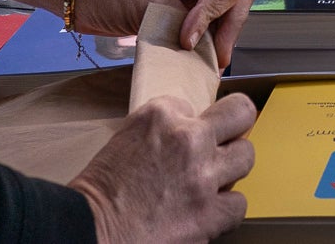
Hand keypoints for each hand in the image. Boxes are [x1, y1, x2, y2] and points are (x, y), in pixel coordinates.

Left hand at [70, 0, 255, 67]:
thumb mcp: (151, 5)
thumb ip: (185, 24)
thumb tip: (204, 52)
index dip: (215, 16)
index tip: (188, 40)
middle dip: (228, 28)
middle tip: (216, 59)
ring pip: (225, 12)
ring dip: (218, 36)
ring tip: (207, 61)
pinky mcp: (182, 4)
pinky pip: (207, 21)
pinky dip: (206, 39)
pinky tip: (199, 57)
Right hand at [72, 94, 255, 243]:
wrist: (89, 231)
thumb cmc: (99, 192)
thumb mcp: (126, 138)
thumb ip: (162, 128)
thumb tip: (189, 128)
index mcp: (160, 115)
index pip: (195, 103)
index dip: (191, 121)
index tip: (187, 134)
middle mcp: (187, 138)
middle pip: (241, 114)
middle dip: (232, 129)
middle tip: (221, 145)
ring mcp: (202, 176)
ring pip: (245, 157)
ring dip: (230, 169)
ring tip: (212, 180)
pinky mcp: (209, 213)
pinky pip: (238, 203)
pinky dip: (225, 208)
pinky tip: (208, 210)